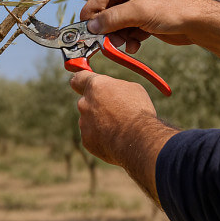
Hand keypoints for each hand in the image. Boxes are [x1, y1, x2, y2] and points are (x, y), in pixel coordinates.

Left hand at [69, 71, 176, 199]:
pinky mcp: (88, 142)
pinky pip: (93, 137)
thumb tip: (110, 93)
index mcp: (95, 86)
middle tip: (113, 111)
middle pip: (85, 101)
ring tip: (121, 129)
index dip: (81, 80)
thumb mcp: (132, 90)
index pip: (78, 78)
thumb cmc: (140, 112)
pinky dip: (102, 138)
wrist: (139, 141)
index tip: (81, 81)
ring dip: (100, 123)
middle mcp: (85, 104)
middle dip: (96, 105)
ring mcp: (84, 124)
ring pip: (90, 121)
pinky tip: (118, 141)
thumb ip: (115, 89)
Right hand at [80, 0, 204, 53]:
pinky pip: (130, 31)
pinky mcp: (147, 21)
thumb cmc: (173, 10)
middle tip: (104, 40)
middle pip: (110, 9)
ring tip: (124, 43)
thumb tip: (90, 26)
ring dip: (118, 35)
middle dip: (108, 26)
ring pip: (119, 23)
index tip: (85, 26)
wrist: (199, 24)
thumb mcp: (139, 12)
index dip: (93, 9)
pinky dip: (129, 40)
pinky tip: (135, 46)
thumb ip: (112, 18)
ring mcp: (141, 7)